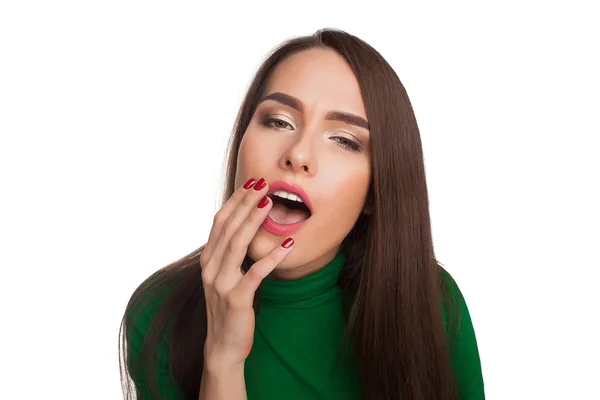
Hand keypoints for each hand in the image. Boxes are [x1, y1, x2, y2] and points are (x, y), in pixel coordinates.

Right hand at [199, 177, 293, 371]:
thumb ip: (230, 254)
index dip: (236, 201)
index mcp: (208, 259)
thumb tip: (245, 227)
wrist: (222, 347)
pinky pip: (256, 273)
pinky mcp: (236, 299)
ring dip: (254, 221)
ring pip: (238, 245)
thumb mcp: (225, 277)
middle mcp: (211, 268)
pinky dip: (272, 257)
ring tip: (270, 202)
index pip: (220, 222)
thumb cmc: (228, 309)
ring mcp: (221, 284)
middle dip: (246, 203)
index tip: (251, 182)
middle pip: (229, 227)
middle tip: (263, 183)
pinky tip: (287, 243)